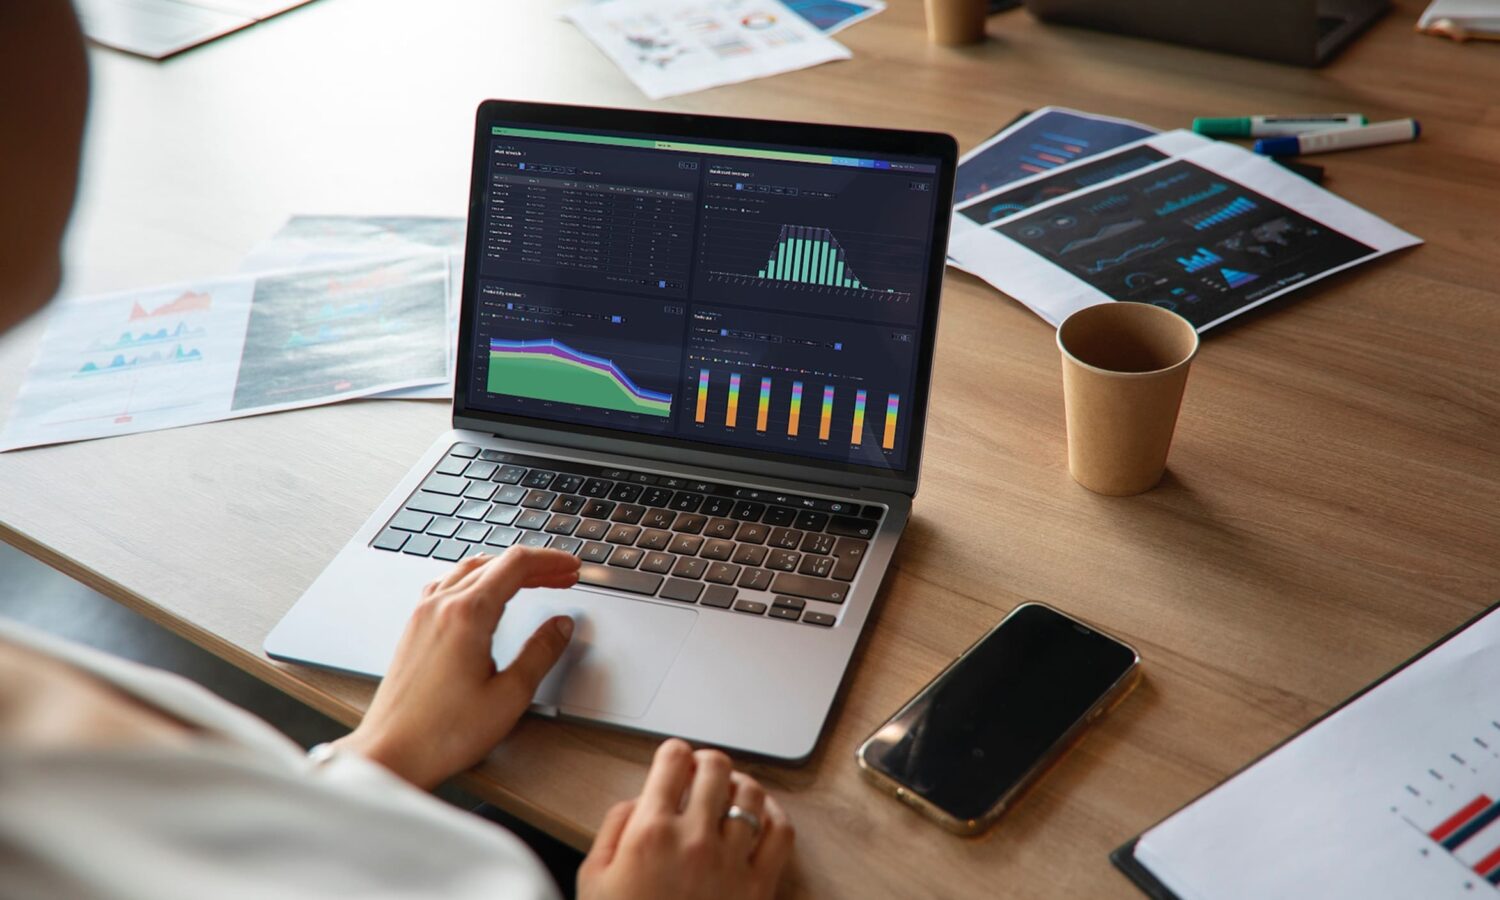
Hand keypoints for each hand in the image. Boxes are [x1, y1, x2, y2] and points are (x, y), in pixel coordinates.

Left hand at [334, 547, 580, 788]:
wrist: (390, 754)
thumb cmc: (443, 733)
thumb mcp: (509, 696)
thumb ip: (540, 653)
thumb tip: (561, 625)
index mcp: (467, 614)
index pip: (516, 565)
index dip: (551, 561)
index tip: (572, 567)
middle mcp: (441, 605)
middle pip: (495, 563)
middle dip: (535, 566)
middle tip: (563, 576)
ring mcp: (422, 615)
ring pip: (469, 569)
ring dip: (504, 569)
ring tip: (532, 581)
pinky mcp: (413, 629)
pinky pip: (448, 584)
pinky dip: (477, 579)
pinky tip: (485, 594)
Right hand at [578, 739, 794, 899]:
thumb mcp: (593, 879)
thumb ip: (614, 828)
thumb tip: (640, 800)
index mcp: (651, 832)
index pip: (673, 759)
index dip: (673, 754)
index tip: (674, 761)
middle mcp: (696, 839)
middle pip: (717, 767)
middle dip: (707, 763)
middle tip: (701, 773)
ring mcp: (732, 862)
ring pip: (752, 793)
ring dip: (740, 784)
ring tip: (730, 793)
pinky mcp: (758, 887)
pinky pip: (780, 834)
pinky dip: (774, 816)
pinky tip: (761, 818)